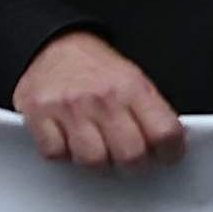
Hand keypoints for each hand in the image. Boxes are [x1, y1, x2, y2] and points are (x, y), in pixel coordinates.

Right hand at [13, 31, 180, 175]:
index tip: (168, 156)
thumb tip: (173, 141)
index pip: (164, 132)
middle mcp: (104, 99)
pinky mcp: (39, 117)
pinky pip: (55, 154)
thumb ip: (152, 111)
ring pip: (93, 160)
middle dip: (134, 165)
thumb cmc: (97, 69)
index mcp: (134, 88)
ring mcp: (70, 108)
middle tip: (132, 161)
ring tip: (101, 153)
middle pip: (130, 154)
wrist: (56, 46)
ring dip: (99, 163)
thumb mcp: (135, 80)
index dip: (171, 152)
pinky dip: (64, 155)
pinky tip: (70, 143)